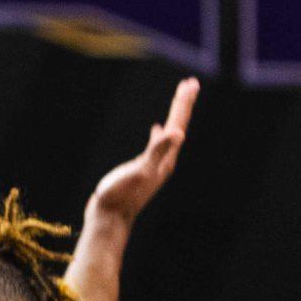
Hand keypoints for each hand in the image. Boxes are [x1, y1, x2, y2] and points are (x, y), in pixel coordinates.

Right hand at [86, 78, 196, 225]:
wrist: (109, 217)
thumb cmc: (120, 195)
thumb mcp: (140, 171)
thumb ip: (158, 151)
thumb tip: (178, 133)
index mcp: (166, 158)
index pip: (178, 124)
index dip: (184, 103)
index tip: (191, 82)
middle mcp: (164, 160)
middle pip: (178, 126)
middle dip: (183, 104)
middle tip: (190, 83)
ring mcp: (155, 165)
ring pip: (169, 133)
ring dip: (174, 115)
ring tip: (178, 99)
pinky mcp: (143, 168)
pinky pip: (156, 144)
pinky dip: (159, 133)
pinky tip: (155, 129)